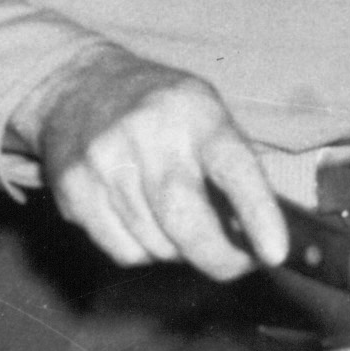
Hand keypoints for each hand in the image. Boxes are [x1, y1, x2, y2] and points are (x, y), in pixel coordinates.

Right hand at [23, 45, 292, 282]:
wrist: (77, 85)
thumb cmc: (161, 110)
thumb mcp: (206, 115)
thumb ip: (233, 170)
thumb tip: (257, 238)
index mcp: (196, 113)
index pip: (233, 168)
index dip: (258, 213)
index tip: (276, 252)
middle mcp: (148, 135)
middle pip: (186, 220)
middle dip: (218, 258)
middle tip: (236, 265)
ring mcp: (105, 163)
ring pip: (156, 245)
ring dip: (179, 252)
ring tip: (178, 225)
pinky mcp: (74, 190)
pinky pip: (123, 252)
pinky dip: (143, 252)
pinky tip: (143, 223)